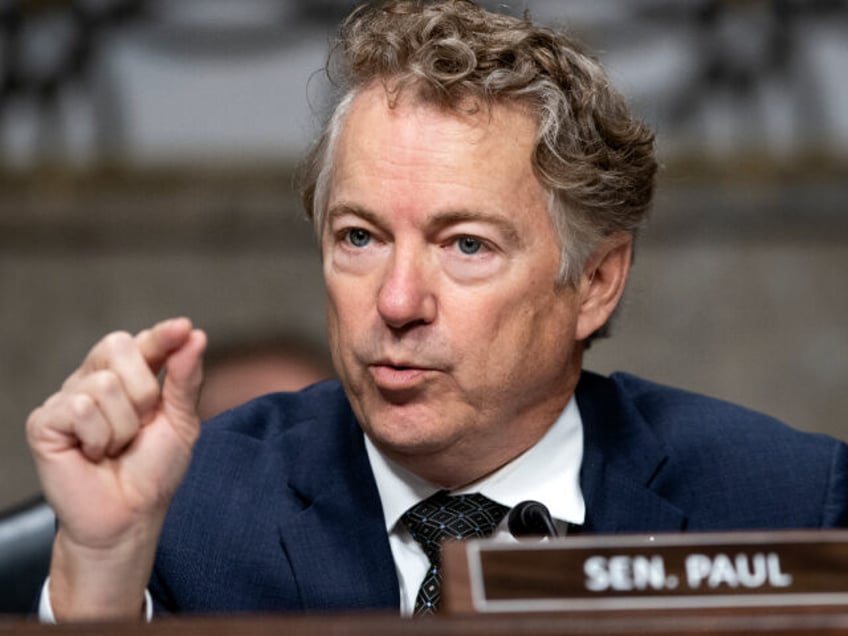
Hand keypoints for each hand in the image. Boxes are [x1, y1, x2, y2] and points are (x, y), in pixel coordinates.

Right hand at [26, 318, 206, 619]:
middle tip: (141, 426)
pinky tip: (93, 454)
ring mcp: (67, 399)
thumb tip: (194, 334)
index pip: (142, 341)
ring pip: (105, 384)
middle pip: (119, 346)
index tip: (184, 328)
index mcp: (128, 376)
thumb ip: (185, 378)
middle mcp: (94, 380)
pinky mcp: (45, 422)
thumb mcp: (182, 421)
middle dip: (144, 391)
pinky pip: (81, 408)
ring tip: (116, 447)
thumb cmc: (153, 470)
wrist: (130, 515)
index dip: (163, 334)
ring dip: (124, 426)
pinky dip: (99, 437)